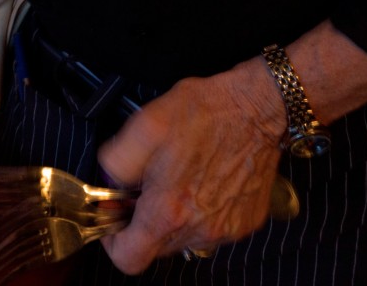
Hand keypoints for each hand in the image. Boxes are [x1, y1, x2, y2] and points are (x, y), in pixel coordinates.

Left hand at [96, 57, 284, 273]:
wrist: (256, 108)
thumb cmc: (203, 113)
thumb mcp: (142, 127)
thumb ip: (115, 163)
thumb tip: (110, 183)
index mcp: (169, 210)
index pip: (130, 258)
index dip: (113, 241)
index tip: (115, 216)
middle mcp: (200, 228)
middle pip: (155, 249)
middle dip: (142, 221)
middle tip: (144, 186)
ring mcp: (226, 230)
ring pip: (182, 239)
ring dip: (171, 216)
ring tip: (175, 178)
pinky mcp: (245, 223)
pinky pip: (209, 230)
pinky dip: (198, 212)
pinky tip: (200, 181)